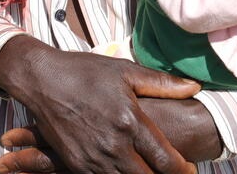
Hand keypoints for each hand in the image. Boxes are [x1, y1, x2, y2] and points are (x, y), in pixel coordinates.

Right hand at [0, 36, 199, 173]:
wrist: (41, 79)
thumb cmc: (85, 72)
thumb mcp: (125, 71)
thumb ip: (162, 83)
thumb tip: (195, 87)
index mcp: (130, 121)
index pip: (166, 160)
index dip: (183, 170)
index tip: (191, 169)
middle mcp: (113, 145)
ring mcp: (93, 158)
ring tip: (150, 172)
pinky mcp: (75, 164)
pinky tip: (123, 171)